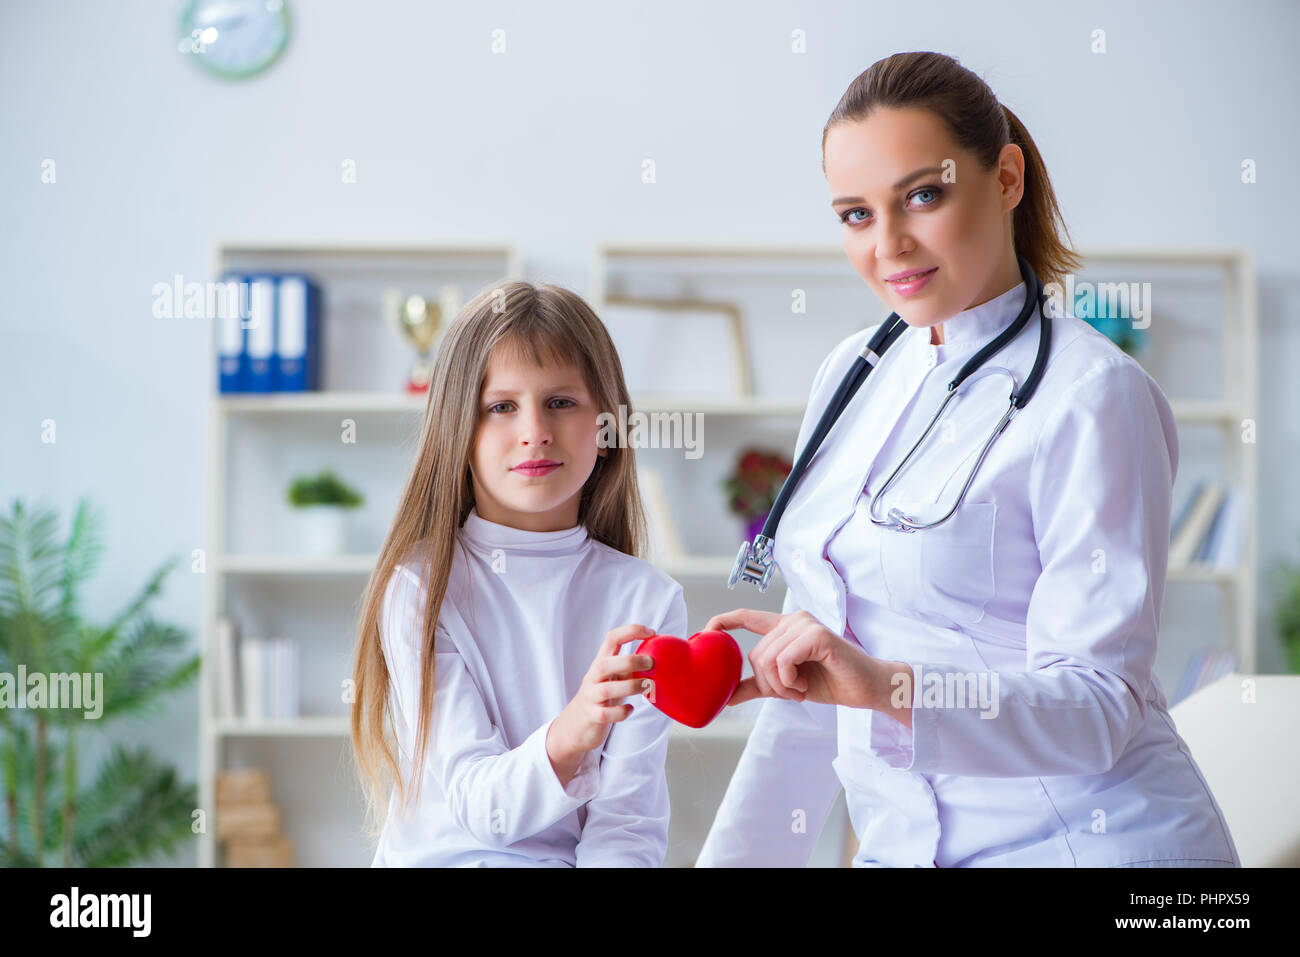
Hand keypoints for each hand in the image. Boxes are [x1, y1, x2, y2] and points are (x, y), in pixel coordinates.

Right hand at [549, 624, 656, 768]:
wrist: (577, 723)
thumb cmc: (603, 696)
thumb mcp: (615, 677)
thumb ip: (630, 668)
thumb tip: (659, 658)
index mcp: (601, 662)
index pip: (612, 638)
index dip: (631, 631)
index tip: (651, 632)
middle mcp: (594, 677)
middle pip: (605, 663)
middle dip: (630, 661)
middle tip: (651, 663)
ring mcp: (591, 697)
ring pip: (606, 689)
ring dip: (630, 686)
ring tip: (647, 686)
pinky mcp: (593, 716)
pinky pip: (605, 714)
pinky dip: (620, 712)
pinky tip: (630, 709)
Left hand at [703, 608, 884, 709]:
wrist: (866, 688)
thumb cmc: (830, 682)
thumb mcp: (786, 685)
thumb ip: (759, 686)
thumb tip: (725, 697)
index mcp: (784, 628)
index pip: (747, 617)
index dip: (723, 622)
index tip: (705, 632)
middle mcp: (792, 620)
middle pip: (754, 655)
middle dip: (770, 684)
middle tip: (793, 692)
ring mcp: (804, 624)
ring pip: (767, 659)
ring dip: (781, 686)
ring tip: (801, 689)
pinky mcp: (816, 634)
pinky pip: (783, 661)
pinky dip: (790, 681)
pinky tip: (805, 685)